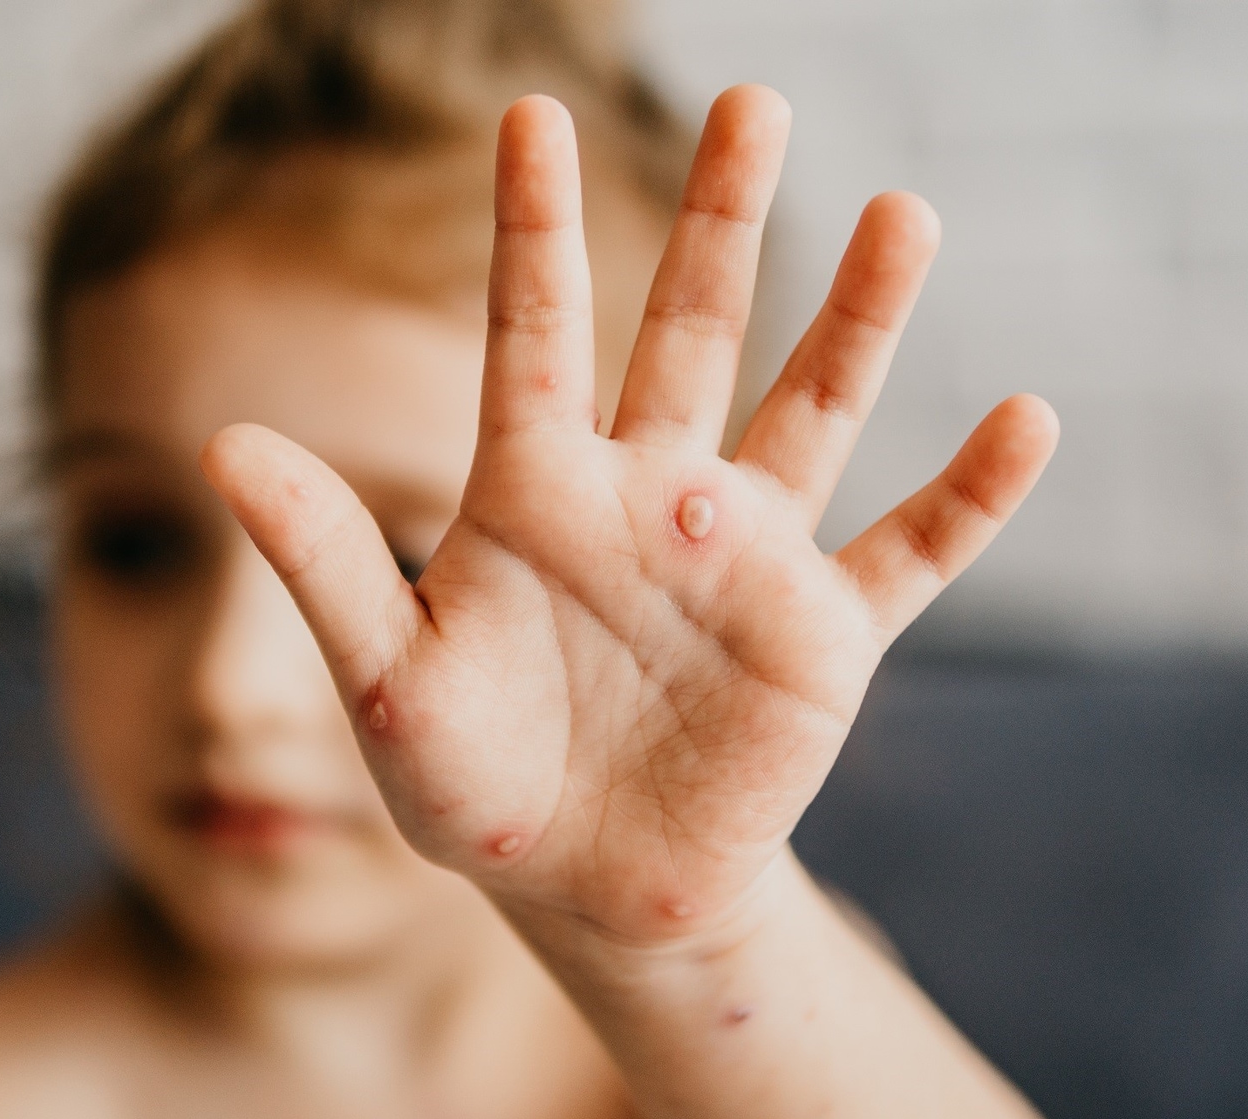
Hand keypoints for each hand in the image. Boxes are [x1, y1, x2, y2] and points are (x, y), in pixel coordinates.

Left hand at [201, 86, 1056, 944]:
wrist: (588, 888)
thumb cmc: (475, 780)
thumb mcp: (388, 678)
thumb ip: (325, 562)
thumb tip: (221, 444)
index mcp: (538, 493)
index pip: (536, 333)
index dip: (533, 228)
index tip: (527, 114)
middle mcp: (651, 498)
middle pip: (692, 334)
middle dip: (720, 221)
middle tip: (752, 101)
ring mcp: (747, 561)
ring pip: (811, 412)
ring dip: (859, 319)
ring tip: (903, 213)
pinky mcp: (821, 641)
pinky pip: (910, 554)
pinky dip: (968, 497)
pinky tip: (1027, 418)